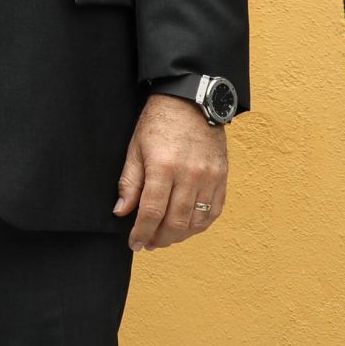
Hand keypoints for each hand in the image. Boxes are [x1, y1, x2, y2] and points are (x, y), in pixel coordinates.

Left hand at [115, 94, 229, 251]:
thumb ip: (129, 182)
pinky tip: (187, 228)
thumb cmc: (158, 123)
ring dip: (179, 236)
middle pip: (175, 222)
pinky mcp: (222, 178)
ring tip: (165, 238)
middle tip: (148, 243)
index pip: (151, 212)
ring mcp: (209, 178)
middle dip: (159, 239)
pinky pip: (214, 211)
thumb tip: (122, 212)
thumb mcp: (135, 148)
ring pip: (196, 222)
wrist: (191, 101)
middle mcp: (189, 175)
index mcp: (163, 167)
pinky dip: (200, 225)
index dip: (141, 232)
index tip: (134, 244)